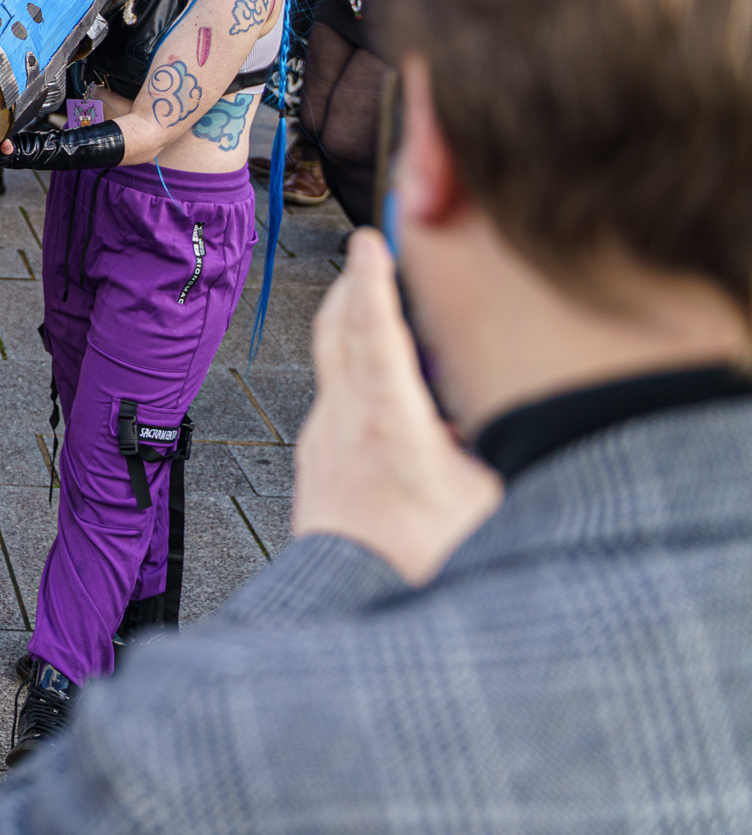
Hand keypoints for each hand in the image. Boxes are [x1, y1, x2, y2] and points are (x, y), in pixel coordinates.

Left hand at [292, 228, 501, 584]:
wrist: (347, 601)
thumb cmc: (417, 560)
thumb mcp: (488, 502)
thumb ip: (502, 450)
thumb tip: (528, 422)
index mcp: (388, 422)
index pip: (376, 332)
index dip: (374, 281)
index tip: (371, 240)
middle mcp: (344, 419)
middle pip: (337, 329)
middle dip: (353, 283)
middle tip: (370, 253)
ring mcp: (322, 436)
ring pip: (329, 360)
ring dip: (349, 324)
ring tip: (374, 303)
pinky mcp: (314, 457)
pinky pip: (331, 396)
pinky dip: (350, 371)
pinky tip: (378, 385)